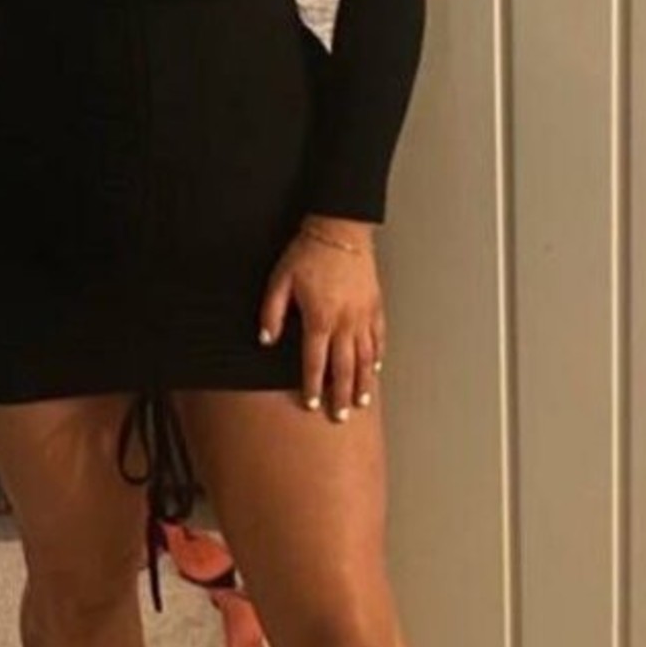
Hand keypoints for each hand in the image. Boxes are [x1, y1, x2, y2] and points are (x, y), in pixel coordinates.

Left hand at [258, 219, 383, 419]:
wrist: (339, 230)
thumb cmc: (308, 253)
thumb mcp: (280, 280)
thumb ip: (271, 313)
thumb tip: (266, 340)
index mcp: (320, 318)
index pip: (315, 362)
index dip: (313, 386)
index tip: (311, 404)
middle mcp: (345, 322)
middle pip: (345, 367)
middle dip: (342, 395)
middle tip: (341, 416)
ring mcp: (363, 315)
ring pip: (366, 356)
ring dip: (364, 381)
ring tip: (362, 401)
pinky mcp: (375, 305)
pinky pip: (379, 337)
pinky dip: (378, 355)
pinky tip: (377, 367)